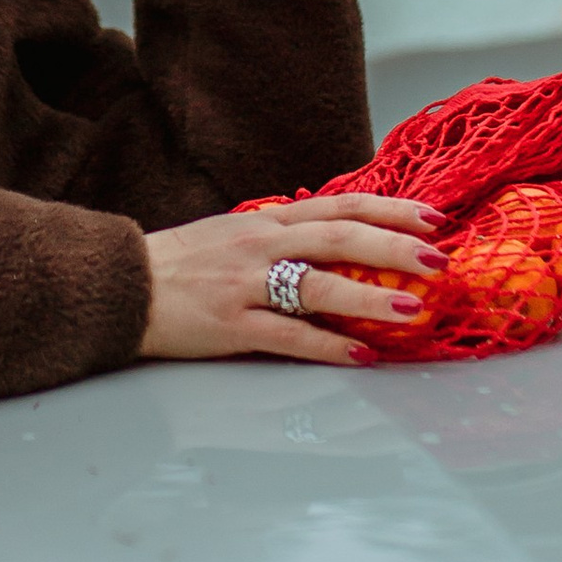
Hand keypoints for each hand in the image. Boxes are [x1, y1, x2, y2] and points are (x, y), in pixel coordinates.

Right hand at [139, 194, 443, 365]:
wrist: (121, 285)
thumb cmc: (181, 264)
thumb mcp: (235, 233)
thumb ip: (284, 236)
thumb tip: (337, 241)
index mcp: (267, 221)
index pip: (341, 206)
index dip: (391, 209)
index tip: (434, 217)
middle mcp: (261, 245)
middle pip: (339, 237)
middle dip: (394, 246)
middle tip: (439, 260)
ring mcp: (245, 284)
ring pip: (317, 286)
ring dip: (369, 296)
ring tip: (412, 308)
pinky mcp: (230, 325)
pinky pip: (288, 336)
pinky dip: (327, 346)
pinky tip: (361, 355)